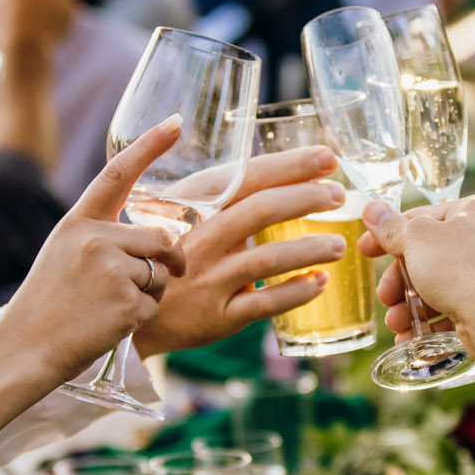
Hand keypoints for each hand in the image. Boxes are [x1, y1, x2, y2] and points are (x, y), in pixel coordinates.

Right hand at [0, 119, 187, 379]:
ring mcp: (111, 271)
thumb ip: (101, 237)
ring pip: (163, 273)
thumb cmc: (47, 306)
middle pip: (160, 238)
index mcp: (77, 223)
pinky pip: (156, 304)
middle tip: (136, 285)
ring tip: (109, 307)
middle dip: (164, 262)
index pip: (117, 174)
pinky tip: (109, 325)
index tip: (176, 122)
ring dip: (149, 293)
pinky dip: (141, 318)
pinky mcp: (127, 303)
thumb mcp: (63, 254)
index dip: (149, 146)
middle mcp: (95, 240)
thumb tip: (159, 237)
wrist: (25, 350)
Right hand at [134, 147, 346, 356]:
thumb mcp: (190, 225)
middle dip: (304, 198)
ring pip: (265, 259)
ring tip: (339, 245)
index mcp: (196, 211)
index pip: (246, 178)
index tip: (326, 157)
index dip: (288, 165)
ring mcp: (210, 280)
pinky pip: (263, 303)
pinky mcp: (218, 316)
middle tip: (339, 194)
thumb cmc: (173, 263)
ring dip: (308, 248)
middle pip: (259, 210)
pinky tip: (320, 282)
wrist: (136, 318)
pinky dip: (296, 291)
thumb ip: (229, 205)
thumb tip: (290, 183)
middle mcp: (202, 241)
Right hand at [358, 194, 474, 380]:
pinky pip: (452, 306)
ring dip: (410, 305)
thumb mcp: (416, 240)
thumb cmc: (459, 268)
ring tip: (396, 322)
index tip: (365, 250)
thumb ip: (391, 227)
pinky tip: (409, 336)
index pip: (423, 217)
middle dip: (399, 282)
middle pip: (428, 255)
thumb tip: (371, 209)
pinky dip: (429, 320)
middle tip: (384, 297)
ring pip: (438, 284)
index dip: (388, 235)